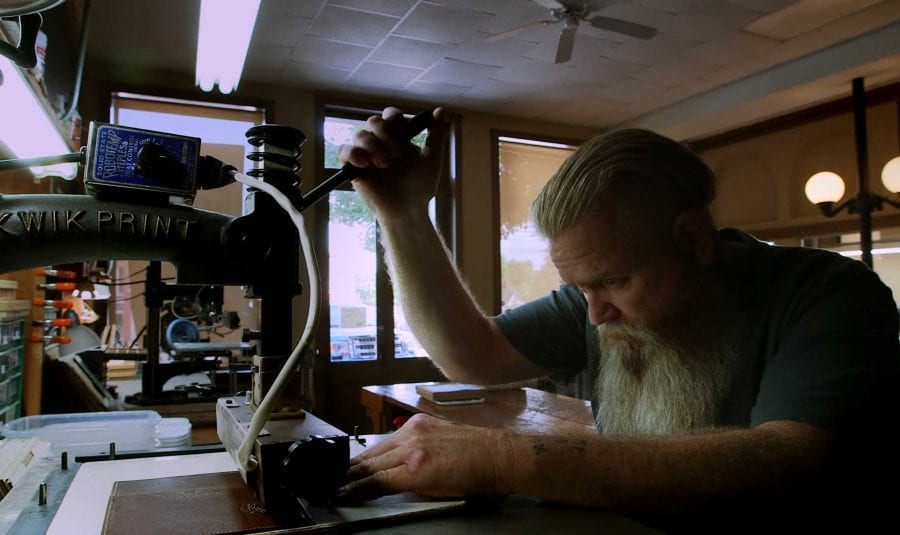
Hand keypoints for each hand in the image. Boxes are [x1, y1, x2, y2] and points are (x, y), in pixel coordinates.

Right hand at [338, 107, 445, 222]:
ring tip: (384, 164)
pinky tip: (365, 163)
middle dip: (384, 133)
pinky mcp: (353, 168)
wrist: (408, 209)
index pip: (390, 116)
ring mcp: (366, 154)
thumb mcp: (432, 159)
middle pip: (373, 121)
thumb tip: (440, 110)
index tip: (404, 133)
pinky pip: (343, 150)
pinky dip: (352, 152)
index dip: (394, 119)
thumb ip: (437, 135)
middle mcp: (380, 143)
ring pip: (360, 134)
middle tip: (396, 153)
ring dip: (373, 145)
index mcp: (398, 138)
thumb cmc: (421, 186)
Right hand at [339, 414, 512, 501]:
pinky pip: (394, 435)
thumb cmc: (477, 480)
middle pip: (372, 462)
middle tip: (337, 482)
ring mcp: (417, 429)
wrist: (499, 455)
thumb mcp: (438, 494)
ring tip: (350, 469)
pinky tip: (376, 453)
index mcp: (417, 469)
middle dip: (352, 474)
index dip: (354, 490)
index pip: (375, 481)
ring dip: (364, 459)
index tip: (341, 494)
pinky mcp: (422, 421)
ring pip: (379, 446)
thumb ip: (407, 488)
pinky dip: (383, 446)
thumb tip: (385, 486)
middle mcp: (413, 445)